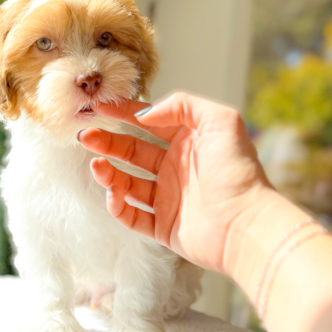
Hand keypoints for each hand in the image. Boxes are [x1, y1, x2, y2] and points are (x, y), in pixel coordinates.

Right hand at [79, 91, 273, 276]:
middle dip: (107, 141)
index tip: (99, 107)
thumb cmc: (237, 172)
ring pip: (127, 182)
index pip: (148, 123)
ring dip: (108, 173)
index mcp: (188, 142)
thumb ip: (183, 105)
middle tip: (86, 135)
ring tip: (97, 165)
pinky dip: (118, 205)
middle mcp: (176, 168)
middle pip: (131, 151)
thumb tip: (147, 114)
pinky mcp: (163, 227)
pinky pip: (131, 215)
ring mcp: (168, 199)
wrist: (245, 224)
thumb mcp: (221, 121)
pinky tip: (114, 193)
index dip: (123, 113)